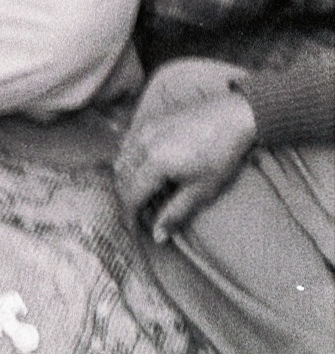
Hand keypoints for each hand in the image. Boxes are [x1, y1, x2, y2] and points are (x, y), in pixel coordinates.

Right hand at [113, 58, 256, 241]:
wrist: (234, 117)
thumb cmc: (221, 154)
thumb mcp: (201, 190)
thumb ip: (174, 213)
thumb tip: (157, 237)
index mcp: (155, 163)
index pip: (130, 196)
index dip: (129, 217)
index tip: (134, 231)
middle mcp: (142, 144)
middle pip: (120, 179)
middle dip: (126, 200)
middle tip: (139, 216)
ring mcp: (143, 130)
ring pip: (120, 161)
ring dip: (125, 181)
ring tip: (141, 195)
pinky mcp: (149, 122)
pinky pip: (127, 145)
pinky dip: (128, 162)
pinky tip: (143, 171)